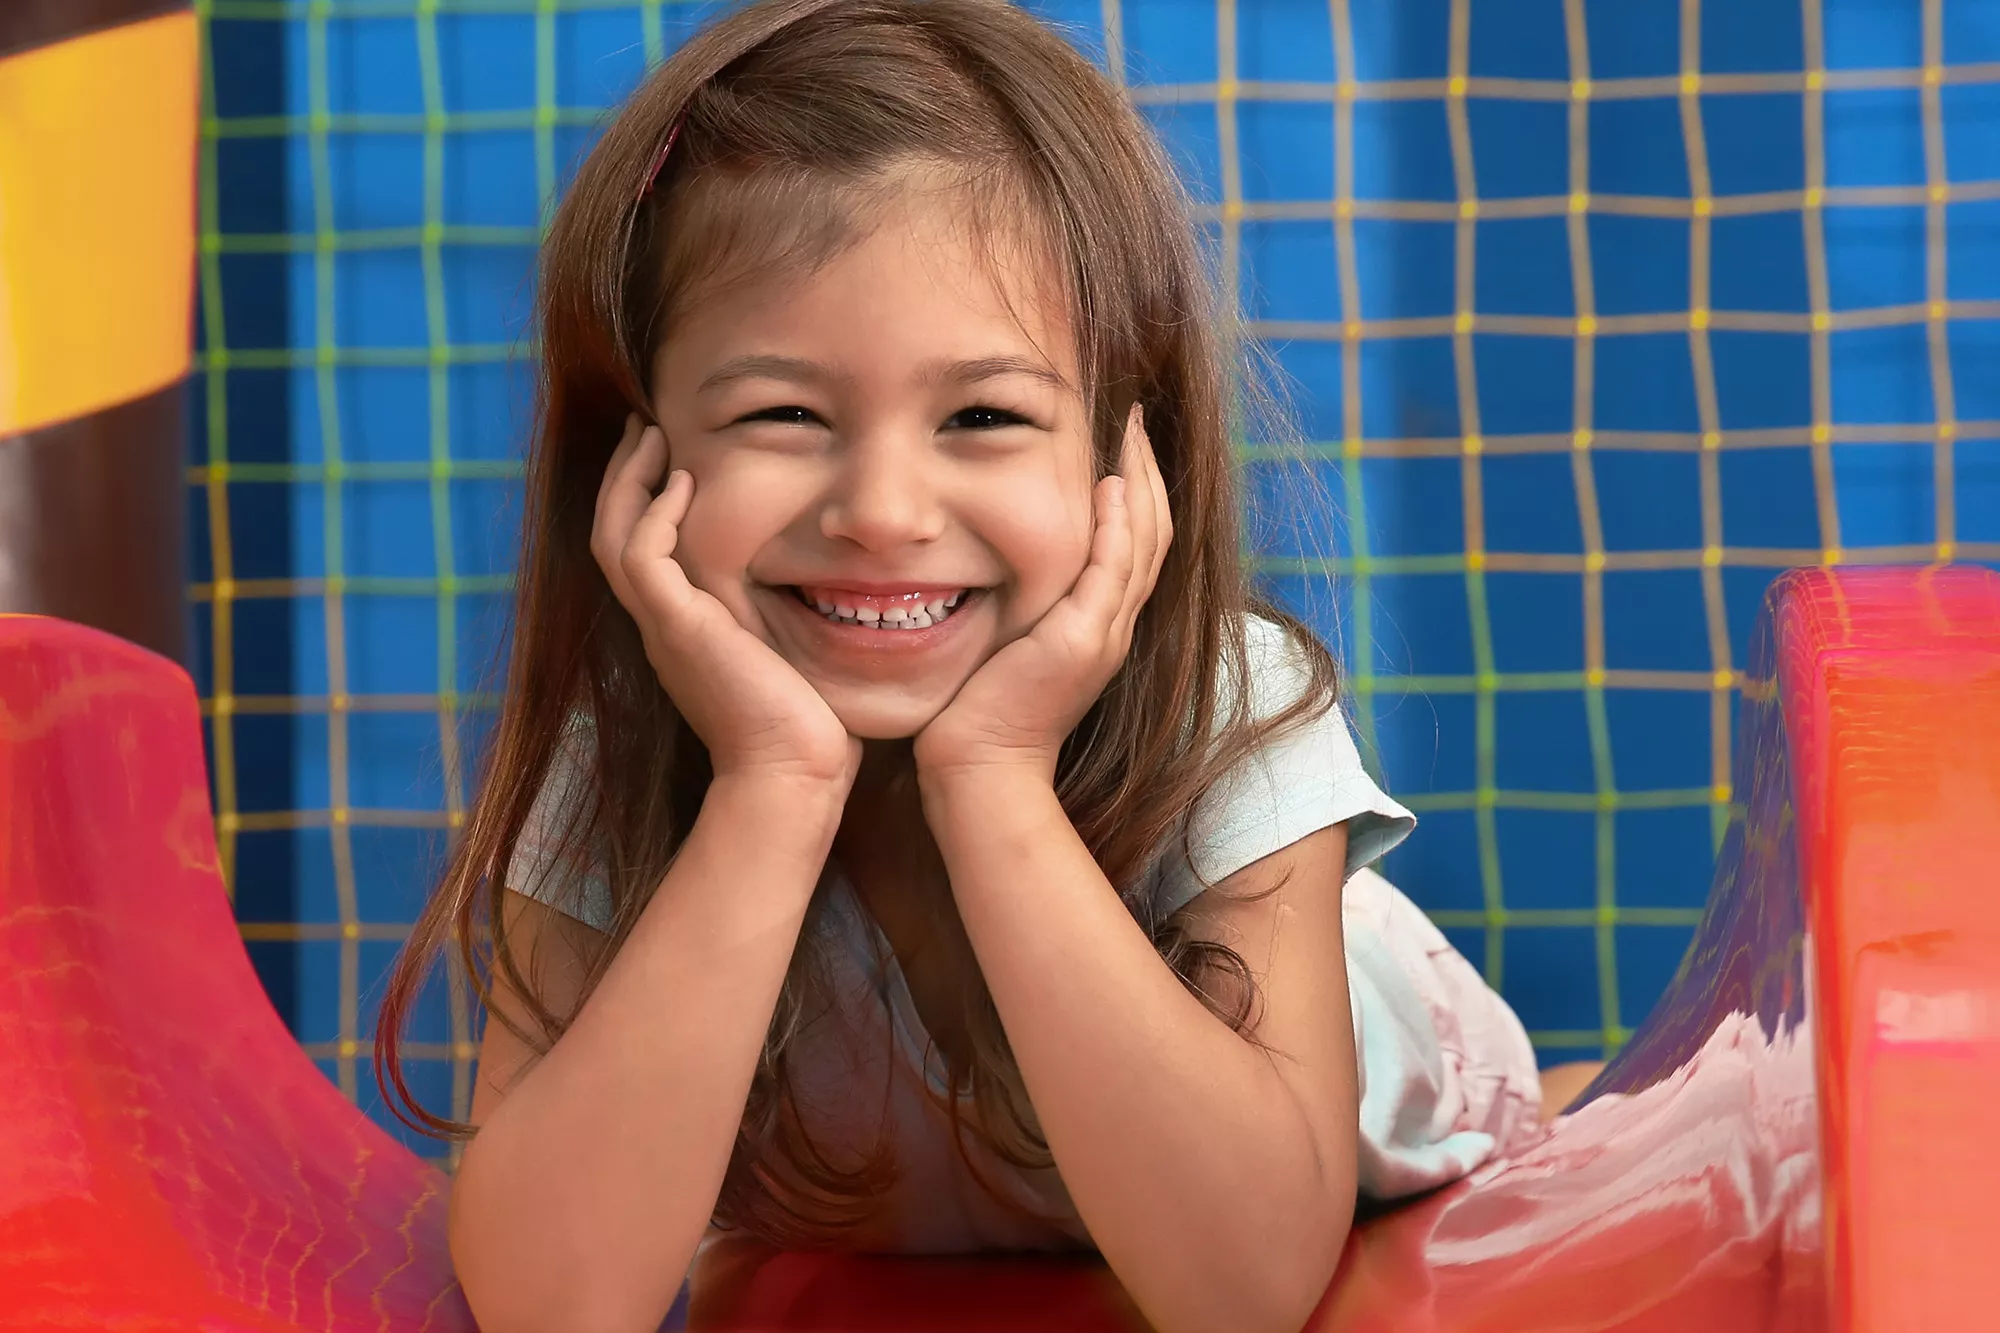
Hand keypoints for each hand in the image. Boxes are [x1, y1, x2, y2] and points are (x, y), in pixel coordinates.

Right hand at [592, 414, 859, 788]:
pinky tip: (682, 482)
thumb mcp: (796, 654)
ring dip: (629, 481)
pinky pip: (642, 556)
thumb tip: (841, 584)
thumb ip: (795, 617)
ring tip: (651, 436)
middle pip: (613, 533)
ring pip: (614, 536)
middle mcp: (662, 626)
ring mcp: (663, 627)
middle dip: (626, 477)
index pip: (642, 552)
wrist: (793, 775)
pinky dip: (656, 514)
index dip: (647, 500)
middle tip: (645, 428)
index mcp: (683, 631)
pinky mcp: (677, 627)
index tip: (671, 457)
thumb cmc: (811, 729)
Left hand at [914, 404, 1170, 783]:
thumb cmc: (980, 712)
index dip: (1137, 491)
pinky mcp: (1082, 640)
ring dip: (1141, 483)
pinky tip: (1111, 486)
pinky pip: (1112, 571)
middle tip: (1139, 420)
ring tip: (1133, 433)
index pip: (1136, 544)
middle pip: (1153, 534)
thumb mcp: (1010, 642)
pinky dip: (1117, 526)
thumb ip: (1022, 602)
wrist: (981, 768)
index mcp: (1101, 625)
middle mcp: (1114, 626)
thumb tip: (995, 560)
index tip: (1125, 443)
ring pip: (1144, 544)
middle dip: (1148, 472)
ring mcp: (1104, 634)